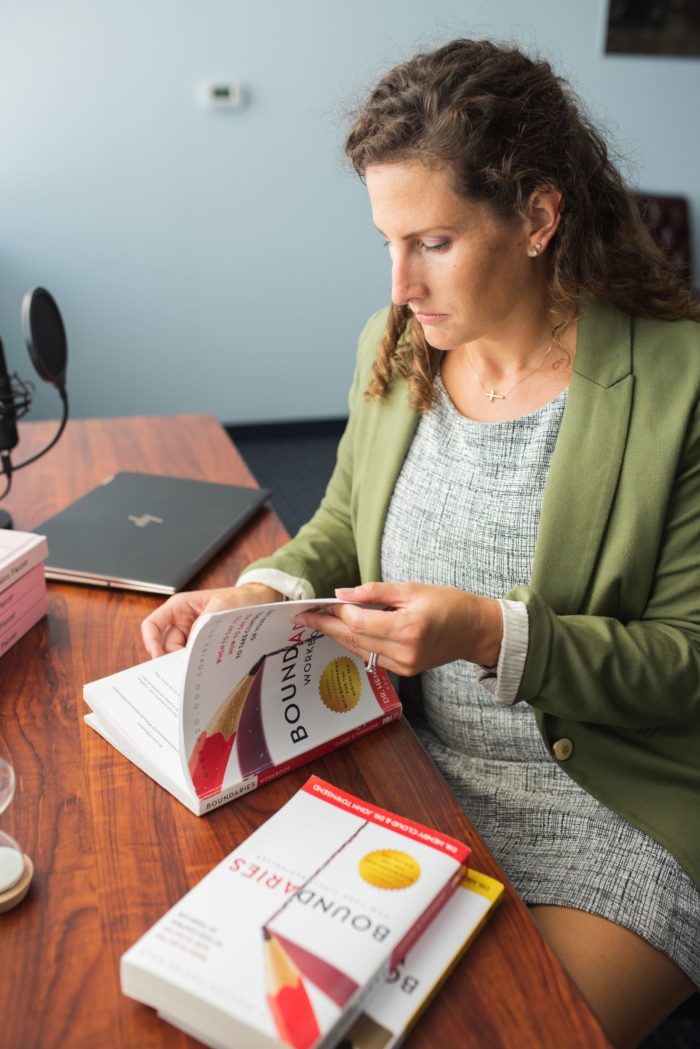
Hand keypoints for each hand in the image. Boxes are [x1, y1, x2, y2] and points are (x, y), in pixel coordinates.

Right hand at [141, 583, 282, 657]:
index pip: (152, 625)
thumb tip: (189, 652)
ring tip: (204, 669)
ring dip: (189, 663)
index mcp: (179, 607)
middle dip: (175, 659)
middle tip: (187, 672)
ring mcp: (191, 634)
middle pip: (166, 646)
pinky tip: (209, 669)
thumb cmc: (239, 598)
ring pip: (180, 655)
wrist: (259, 601)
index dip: (150, 642)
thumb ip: (202, 628)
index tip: (158, 659)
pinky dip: (199, 664)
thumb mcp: (220, 609)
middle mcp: (181, 621)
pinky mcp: (202, 645)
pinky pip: (194, 658)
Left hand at [292, 581, 502, 675]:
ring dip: (338, 636)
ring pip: (360, 650)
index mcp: (408, 628)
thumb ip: (375, 592)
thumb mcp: (412, 588)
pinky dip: (356, 643)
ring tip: (317, 623)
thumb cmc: (448, 603)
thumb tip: (342, 593)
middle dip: (327, 626)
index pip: (359, 622)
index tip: (320, 603)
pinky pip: (371, 657)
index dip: (336, 612)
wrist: (475, 630)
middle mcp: (405, 651)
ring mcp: (405, 665)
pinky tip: (343, 633)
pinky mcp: (405, 670)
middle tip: (305, 616)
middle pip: (354, 638)